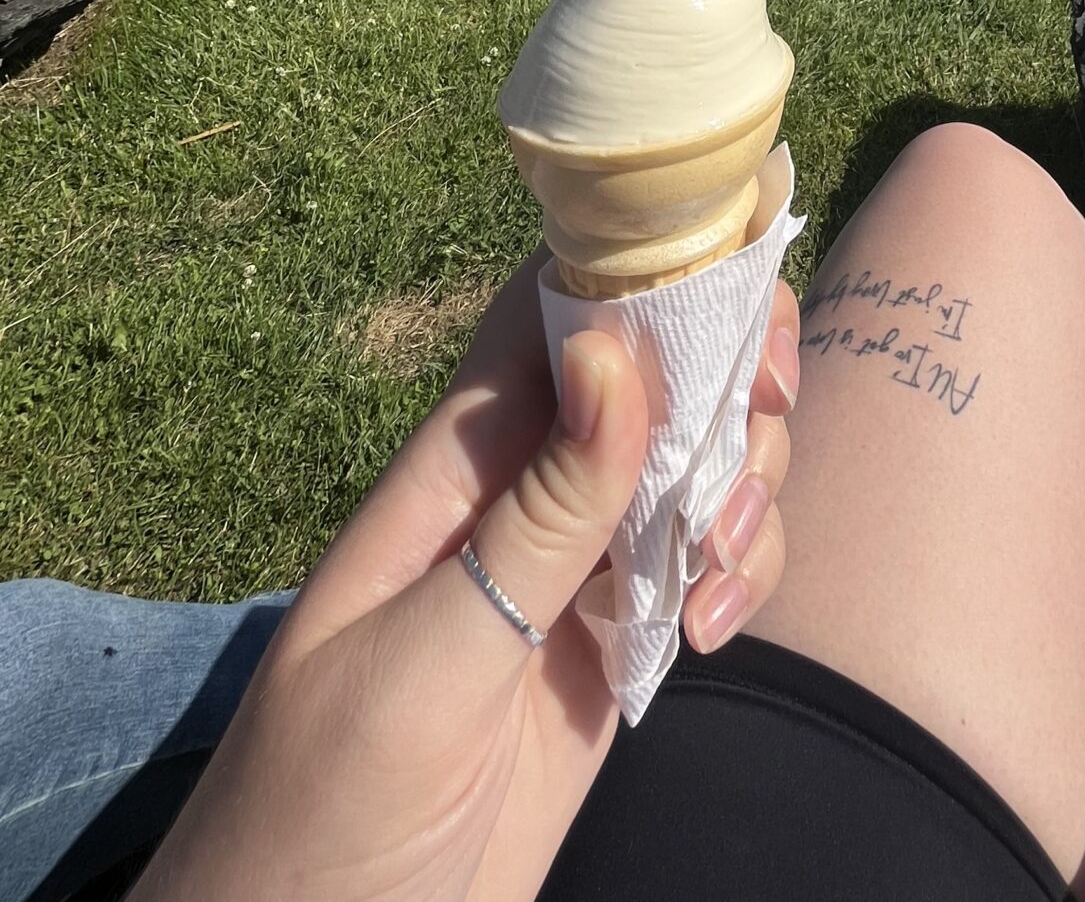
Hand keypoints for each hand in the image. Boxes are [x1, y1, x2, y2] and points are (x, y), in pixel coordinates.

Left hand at [136, 256, 799, 901]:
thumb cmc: (323, 807)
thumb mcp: (429, 660)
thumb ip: (535, 515)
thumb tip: (616, 348)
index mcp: (461, 460)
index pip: (560, 307)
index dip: (656, 278)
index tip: (739, 320)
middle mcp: (528, 490)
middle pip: (660, 370)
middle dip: (734, 380)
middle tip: (761, 432)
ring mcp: (576, 567)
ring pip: (700, 461)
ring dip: (747, 487)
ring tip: (715, 575)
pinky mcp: (614, 645)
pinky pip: (704, 564)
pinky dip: (738, 575)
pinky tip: (711, 636)